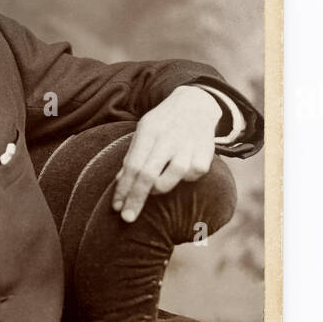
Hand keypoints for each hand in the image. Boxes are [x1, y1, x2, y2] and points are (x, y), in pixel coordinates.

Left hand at [112, 86, 221, 222]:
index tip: (116, 207)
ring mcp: (189, 145)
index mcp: (149, 131)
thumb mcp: (143, 132)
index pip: (133, 165)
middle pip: (149, 174)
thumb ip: (132, 156)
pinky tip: (179, 172)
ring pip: (173, 177)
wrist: (196, 103)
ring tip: (154, 188)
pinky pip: (192, 176)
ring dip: (159, 189)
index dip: (124, 188)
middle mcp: (169, 138)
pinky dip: (183, 180)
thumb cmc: (162, 124)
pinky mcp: (205, 154)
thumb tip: (119, 183)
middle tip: (127, 218)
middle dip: (136, 199)